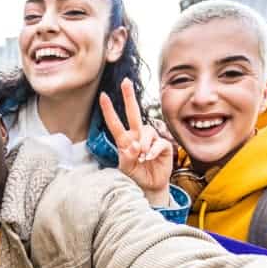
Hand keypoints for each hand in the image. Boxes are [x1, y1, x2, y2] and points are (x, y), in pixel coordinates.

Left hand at [99, 78, 174, 205]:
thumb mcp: (126, 169)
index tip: (103, 96)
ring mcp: (150, 139)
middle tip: (125, 82)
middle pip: (133, 113)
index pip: (115, 123)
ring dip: (143, 144)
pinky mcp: (162, 145)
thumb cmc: (136, 174)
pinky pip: (158, 142)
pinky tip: (149, 158)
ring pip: (146, 131)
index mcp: (125, 140)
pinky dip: (153, 151)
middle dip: (129, 97)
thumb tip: (133, 146)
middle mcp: (137, 136)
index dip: (109, 110)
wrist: (150, 185)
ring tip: (142, 157)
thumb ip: (126, 158)